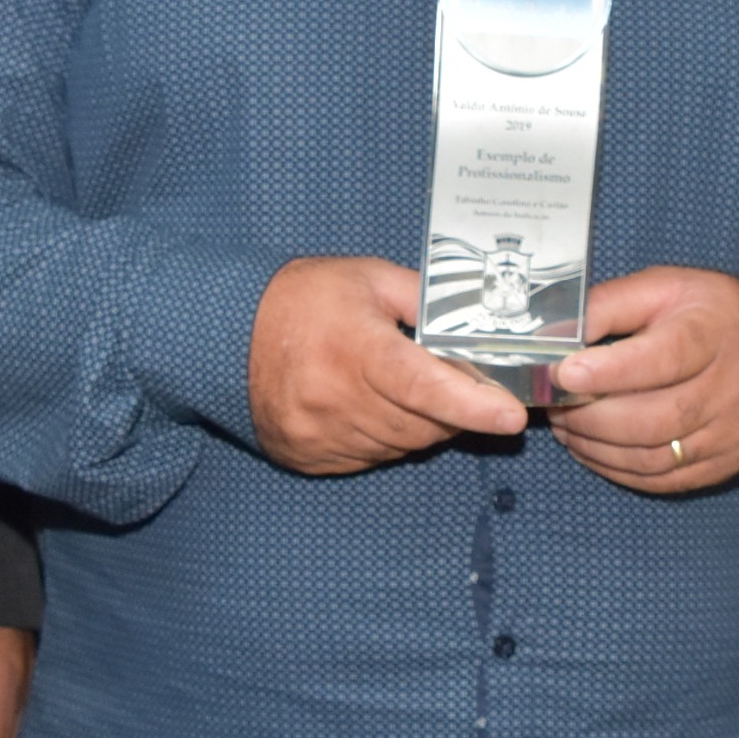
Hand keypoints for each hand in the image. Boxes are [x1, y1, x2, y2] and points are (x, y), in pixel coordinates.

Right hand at [248, 257, 529, 473]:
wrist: (228, 334)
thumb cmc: (303, 299)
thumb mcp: (369, 280)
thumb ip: (426, 300)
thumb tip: (479, 323)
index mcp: (355, 348)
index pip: (423, 385)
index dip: (472, 403)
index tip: (510, 416)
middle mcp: (335, 398)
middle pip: (423, 423)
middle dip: (452, 407)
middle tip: (451, 379)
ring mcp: (320, 434)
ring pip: (402, 445)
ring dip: (420, 423)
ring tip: (401, 386)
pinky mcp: (309, 456)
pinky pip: (372, 457)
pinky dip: (387, 436)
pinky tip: (371, 404)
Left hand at [543, 268, 738, 493]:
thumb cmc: (707, 314)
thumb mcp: (663, 287)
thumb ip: (609, 306)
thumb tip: (555, 333)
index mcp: (714, 333)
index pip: (664, 359)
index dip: (610, 371)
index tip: (563, 374)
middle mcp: (731, 388)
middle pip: (654, 418)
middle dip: (591, 417)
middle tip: (553, 404)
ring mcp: (732, 433)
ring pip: (653, 456)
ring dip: (596, 446)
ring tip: (565, 426)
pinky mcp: (725, 464)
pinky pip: (662, 479)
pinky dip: (617, 469)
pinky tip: (591, 448)